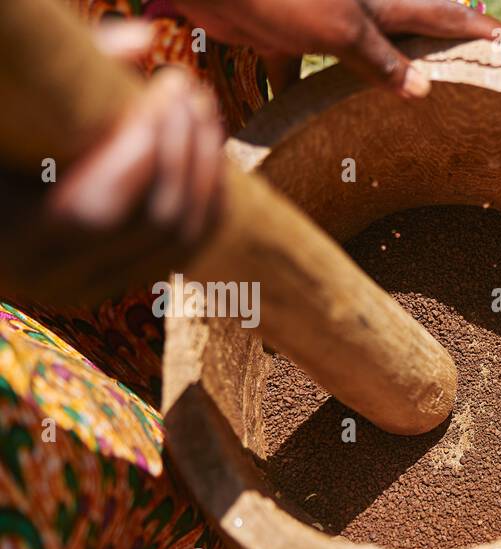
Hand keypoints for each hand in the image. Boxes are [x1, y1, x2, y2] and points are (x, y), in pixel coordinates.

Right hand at [0, 20, 225, 303]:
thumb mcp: (9, 109)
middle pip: (155, 222)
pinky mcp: (127, 281)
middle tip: (189, 88)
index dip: (144, 147)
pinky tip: (207, 146)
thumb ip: (65, 72)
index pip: (96, 210)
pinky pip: (189, 245)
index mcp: (14, 242)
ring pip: (182, 236)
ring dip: (205, 167)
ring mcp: (99, 287)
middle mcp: (59, 280)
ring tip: (201, 108)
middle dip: (184, 148)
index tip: (167, 83)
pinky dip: (208, 196)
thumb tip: (142, 37)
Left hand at [174, 0, 500, 96]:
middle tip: (480, 82)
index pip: (452, 19)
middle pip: (415, 39)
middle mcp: (363, 14)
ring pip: (365, 61)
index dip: (492, 37)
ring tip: (409, 114)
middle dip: (446, 60)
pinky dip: (298, 100)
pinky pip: (299, 75)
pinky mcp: (286, 39)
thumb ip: (380, 60)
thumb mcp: (341, 29)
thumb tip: (423, 91)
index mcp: (385, 6)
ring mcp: (326, 26)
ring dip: (382, 85)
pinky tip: (297, 124)